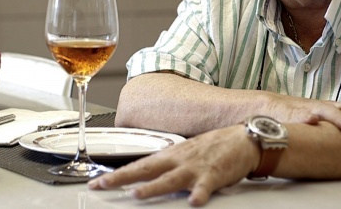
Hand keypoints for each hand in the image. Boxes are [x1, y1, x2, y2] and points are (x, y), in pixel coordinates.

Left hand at [88, 125, 256, 206]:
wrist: (242, 139)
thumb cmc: (213, 148)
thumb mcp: (184, 154)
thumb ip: (165, 166)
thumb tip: (144, 176)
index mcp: (170, 155)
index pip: (138, 165)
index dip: (117, 173)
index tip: (98, 182)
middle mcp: (178, 160)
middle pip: (146, 170)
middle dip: (122, 178)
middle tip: (103, 185)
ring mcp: (195, 168)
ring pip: (170, 179)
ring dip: (153, 187)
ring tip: (137, 193)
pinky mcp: (214, 175)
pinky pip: (205, 186)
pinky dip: (199, 194)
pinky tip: (193, 201)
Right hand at [268, 96, 340, 134]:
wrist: (273, 108)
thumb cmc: (304, 117)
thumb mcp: (328, 120)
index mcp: (339, 108)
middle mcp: (328, 106)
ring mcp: (311, 108)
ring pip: (328, 110)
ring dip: (339, 118)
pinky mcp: (294, 114)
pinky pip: (301, 114)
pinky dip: (307, 117)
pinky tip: (312, 121)